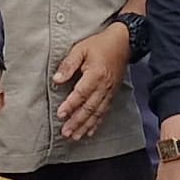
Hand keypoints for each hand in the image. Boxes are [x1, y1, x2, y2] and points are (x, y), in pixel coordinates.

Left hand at [52, 20, 131, 143]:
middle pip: (89, 107)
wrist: (123, 43)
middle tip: (66, 132)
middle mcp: (104, 86)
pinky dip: (97, 123)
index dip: (71, 105)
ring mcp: (110, 92)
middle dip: (77, 122)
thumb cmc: (100, 45)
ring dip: (86, 126)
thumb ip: (68, 64)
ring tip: (75, 136)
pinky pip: (104, 111)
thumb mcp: (80, 48)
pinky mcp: (112, 94)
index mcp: (95, 74)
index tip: (60, 114)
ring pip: (97, 113)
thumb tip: (57, 79)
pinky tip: (90, 131)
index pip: (81, 93)